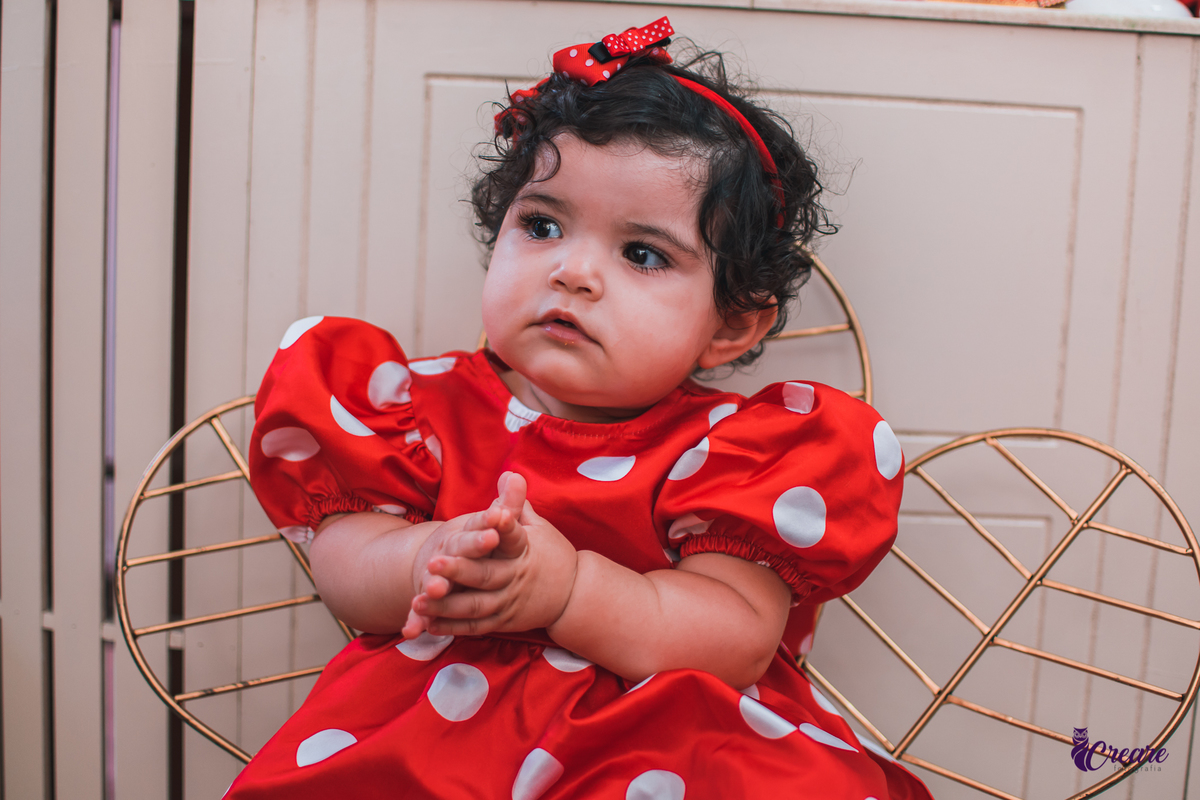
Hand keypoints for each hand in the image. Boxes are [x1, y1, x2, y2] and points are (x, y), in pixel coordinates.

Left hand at [406, 472, 578, 636]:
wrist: (573, 596)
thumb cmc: (549, 554)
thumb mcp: (538, 527)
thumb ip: (516, 503)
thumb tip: (510, 474)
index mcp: (523, 550)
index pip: (513, 536)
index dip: (503, 524)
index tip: (493, 515)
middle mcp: (514, 578)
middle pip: (485, 575)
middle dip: (458, 570)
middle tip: (433, 563)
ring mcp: (508, 602)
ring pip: (474, 606)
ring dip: (445, 604)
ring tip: (418, 599)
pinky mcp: (502, 621)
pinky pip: (473, 626)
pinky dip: (451, 627)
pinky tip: (427, 622)